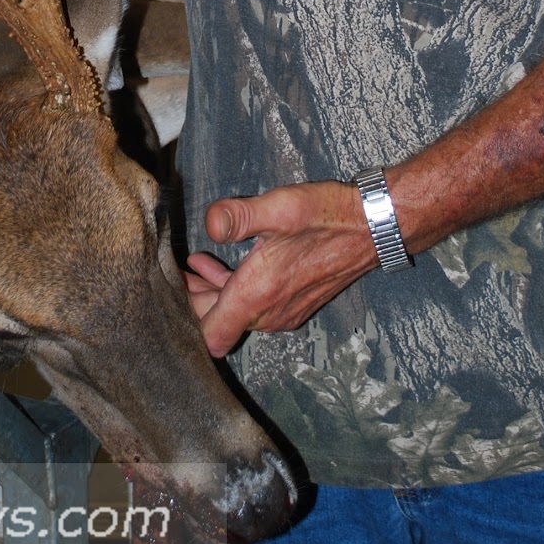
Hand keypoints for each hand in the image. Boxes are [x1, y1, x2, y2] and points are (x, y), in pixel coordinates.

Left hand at [184, 181, 377, 357]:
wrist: (373, 228)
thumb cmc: (327, 216)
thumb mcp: (280, 207)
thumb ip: (239, 216)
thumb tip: (209, 223)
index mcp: (259, 295)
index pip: (210, 336)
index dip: (185, 318)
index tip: (169, 291)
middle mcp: (270, 313)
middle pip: (217, 325)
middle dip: (192, 302)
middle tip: (172, 274)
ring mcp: (284, 312)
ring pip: (235, 316)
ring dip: (212, 294)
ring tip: (191, 266)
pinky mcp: (294, 304)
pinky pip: (254, 308)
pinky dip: (233, 291)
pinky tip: (222, 264)